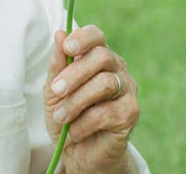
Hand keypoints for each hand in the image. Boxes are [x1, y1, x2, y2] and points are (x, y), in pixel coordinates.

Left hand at [43, 25, 139, 173]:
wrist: (77, 152)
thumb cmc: (66, 116)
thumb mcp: (53, 90)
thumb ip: (57, 64)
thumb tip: (59, 34)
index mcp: (97, 57)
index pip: (96, 36)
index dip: (83, 38)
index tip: (67, 47)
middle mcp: (116, 68)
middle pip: (101, 57)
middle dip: (75, 73)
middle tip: (56, 90)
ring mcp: (127, 89)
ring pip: (104, 84)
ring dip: (76, 101)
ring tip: (61, 117)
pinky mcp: (131, 113)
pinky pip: (106, 112)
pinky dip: (84, 123)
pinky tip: (75, 131)